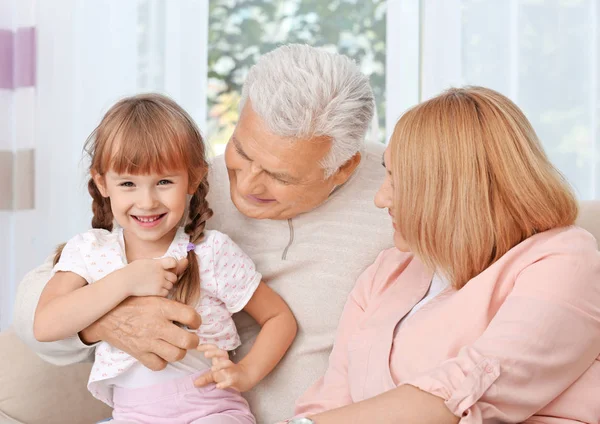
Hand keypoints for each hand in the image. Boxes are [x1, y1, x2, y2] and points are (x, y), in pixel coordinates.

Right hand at [79, 295, 200, 370]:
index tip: (194, 323)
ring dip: (180, 351)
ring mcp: (148, 341)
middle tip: (190, 338)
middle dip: (193, 341)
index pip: (191, 316)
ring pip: (176, 355)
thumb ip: (171, 304)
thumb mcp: (153, 296)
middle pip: (188, 341)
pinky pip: (159, 365)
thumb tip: (190, 312)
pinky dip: (163, 361)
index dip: (197, 321)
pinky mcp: (139, 353)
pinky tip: (162, 353)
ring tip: (177, 346)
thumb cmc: (132, 303)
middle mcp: (156, 325)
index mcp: (162, 308)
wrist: (105, 316)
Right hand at [123, 257, 184, 296]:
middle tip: (163, 280)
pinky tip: (156, 291)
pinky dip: (163, 293)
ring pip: (171, 286)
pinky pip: (166, 293)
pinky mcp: (157, 291)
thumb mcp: (145, 262)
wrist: (124, 281)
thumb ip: (156, 263)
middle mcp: (160, 273)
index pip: (173, 262)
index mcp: (158, 263)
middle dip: (170, 279)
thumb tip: (164, 264)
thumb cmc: (132, 271)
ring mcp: (159, 282)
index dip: (174, 265)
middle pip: (174, 277)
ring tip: (158, 286)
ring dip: (167, 286)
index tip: (170, 268)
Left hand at [194, 344, 255, 391]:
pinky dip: (224, 383)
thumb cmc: (229, 374)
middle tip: (205, 354)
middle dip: (214, 352)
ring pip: (227, 364)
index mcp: (221, 360)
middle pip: (222, 353)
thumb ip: (206, 377)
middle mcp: (226, 363)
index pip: (215, 349)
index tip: (197, 347)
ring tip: (213, 369)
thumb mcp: (216, 375)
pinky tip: (218, 386)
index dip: (207, 347)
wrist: (245, 379)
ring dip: (220, 365)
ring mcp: (231, 370)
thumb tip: (194, 383)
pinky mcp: (235, 379)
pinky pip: (230, 380)